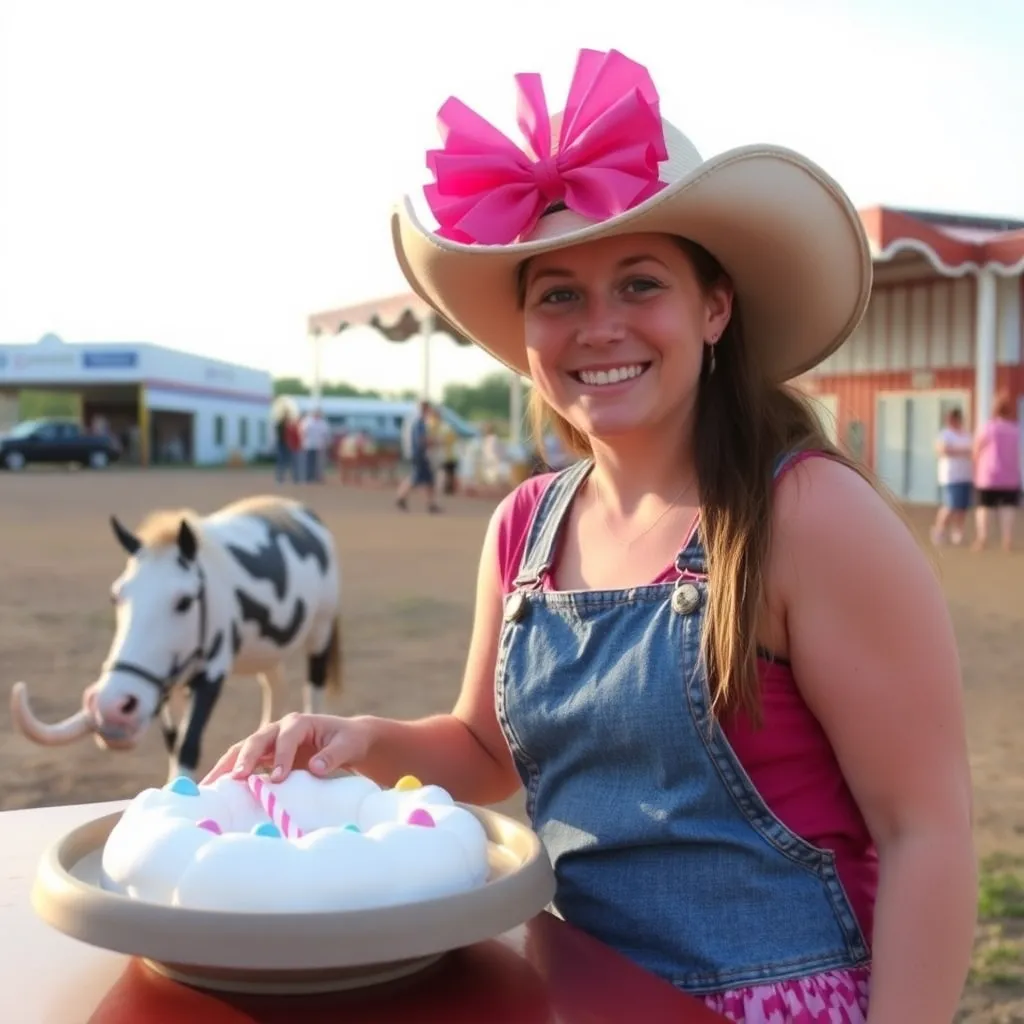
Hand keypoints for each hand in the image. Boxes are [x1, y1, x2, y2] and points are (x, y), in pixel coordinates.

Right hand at [201, 713, 371, 783]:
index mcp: (299, 723)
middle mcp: (279, 729)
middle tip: (235, 779)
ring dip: (226, 767)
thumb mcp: (348, 746)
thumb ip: (333, 755)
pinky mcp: (264, 756)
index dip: (281, 757)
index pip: (286, 737)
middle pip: (257, 740)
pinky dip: (228, 775)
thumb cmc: (347, 741)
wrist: (345, 740)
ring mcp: (269, 742)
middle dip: (245, 758)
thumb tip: (315, 768)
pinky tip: (215, 791)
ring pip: (242, 750)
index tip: (277, 779)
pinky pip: (243, 764)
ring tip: (210, 787)